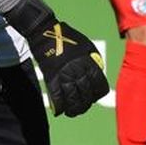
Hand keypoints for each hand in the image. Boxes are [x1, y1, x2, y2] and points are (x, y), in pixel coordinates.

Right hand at [3, 0, 109, 116]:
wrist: (46, 31)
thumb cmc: (68, 37)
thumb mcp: (87, 46)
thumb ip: (94, 61)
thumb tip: (98, 74)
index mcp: (89, 62)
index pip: (100, 85)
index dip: (98, 94)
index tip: (95, 96)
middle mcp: (78, 70)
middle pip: (86, 95)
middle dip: (86, 104)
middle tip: (83, 107)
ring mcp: (64, 74)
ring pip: (72, 99)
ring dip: (73, 109)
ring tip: (72, 112)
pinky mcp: (51, 76)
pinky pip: (56, 96)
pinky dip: (58, 106)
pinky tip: (59, 111)